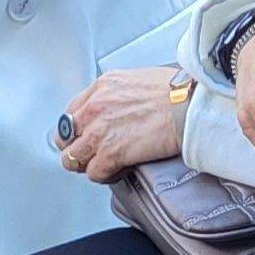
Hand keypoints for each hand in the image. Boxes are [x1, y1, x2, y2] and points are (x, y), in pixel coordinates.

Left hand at [56, 68, 187, 182]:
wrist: (189, 106)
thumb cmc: (178, 91)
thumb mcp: (139, 79)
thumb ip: (120, 93)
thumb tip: (123, 105)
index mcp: (102, 86)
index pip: (72, 111)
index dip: (78, 126)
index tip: (86, 133)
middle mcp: (95, 107)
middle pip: (65, 136)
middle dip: (76, 146)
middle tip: (91, 152)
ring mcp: (98, 132)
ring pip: (72, 158)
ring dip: (86, 164)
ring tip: (102, 165)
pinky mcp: (110, 154)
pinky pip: (94, 173)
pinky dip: (105, 176)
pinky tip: (118, 171)